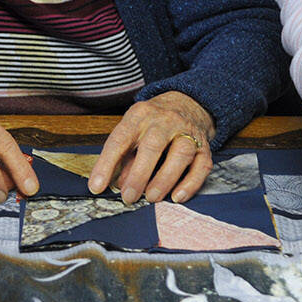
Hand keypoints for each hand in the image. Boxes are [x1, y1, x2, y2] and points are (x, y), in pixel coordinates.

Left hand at [88, 91, 214, 204]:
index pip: (120, 138)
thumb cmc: (153, 123)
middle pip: (153, 145)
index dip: (107, 163)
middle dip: (139, 174)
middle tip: (128, 197)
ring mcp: (187, 132)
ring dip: (165, 179)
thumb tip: (116, 184)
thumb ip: (123, 156)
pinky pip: (201, 165)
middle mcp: (165, 120)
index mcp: (140, 115)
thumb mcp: (133, 129)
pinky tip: (177, 196)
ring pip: (180, 153)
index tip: (97, 186)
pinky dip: (190, 183)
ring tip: (151, 197)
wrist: (187, 103)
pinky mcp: (204, 146)